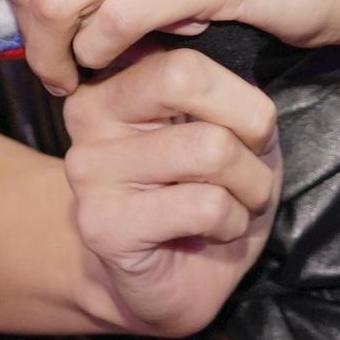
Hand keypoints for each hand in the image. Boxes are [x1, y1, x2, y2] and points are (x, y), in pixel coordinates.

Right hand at [64, 45, 281, 334]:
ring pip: (210, 148)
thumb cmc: (207, 194)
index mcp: (116, 79)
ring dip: (250, 185)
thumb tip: (242, 63)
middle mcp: (88, 114)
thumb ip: (225, 91)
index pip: (185, 59)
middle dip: (248, 128)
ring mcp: (89, 169)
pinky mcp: (101, 223)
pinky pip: (205, 204)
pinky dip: (233, 221)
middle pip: (186, 81)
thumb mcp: (231, 127)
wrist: (171, 280)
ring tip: (235, 204)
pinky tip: (213, 233)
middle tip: (251, 167)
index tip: (249, 132)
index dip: (241, 98)